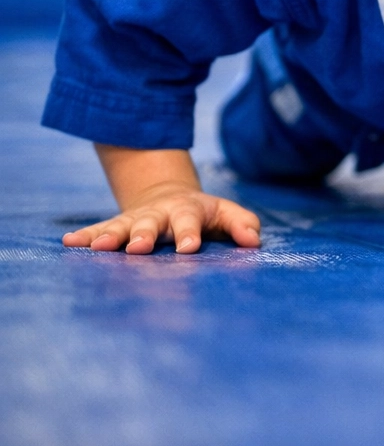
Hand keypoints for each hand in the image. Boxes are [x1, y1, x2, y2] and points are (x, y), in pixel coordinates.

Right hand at [62, 181, 261, 254]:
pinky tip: (69, 243)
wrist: (169, 197)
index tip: (188, 248)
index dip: (189, 233)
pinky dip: (84, 237)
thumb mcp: (226, 213)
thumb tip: (253, 241)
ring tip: (96, 248)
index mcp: (187, 211)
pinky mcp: (116, 227)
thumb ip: (242, 224)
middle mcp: (158, 214)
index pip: (189, 222)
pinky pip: (98, 230)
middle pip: (150, 224)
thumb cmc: (204, 214)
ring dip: (109, 237)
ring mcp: (134, 220)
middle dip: (144, 235)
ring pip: (120, 227)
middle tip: (138, 248)